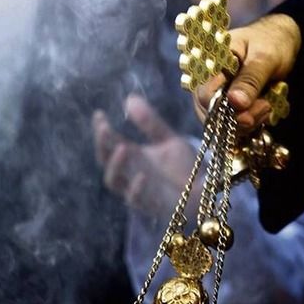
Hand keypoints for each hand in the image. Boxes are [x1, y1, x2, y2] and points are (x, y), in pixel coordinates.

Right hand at [93, 95, 195, 219]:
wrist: (204, 192)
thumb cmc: (184, 168)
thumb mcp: (168, 139)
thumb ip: (150, 123)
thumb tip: (129, 98)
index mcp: (132, 156)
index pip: (109, 142)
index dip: (101, 129)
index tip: (99, 114)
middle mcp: (130, 173)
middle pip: (105, 160)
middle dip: (102, 144)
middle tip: (104, 128)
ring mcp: (137, 189)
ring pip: (113, 181)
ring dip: (115, 165)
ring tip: (123, 147)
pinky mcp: (150, 205)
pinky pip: (135, 200)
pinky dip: (136, 189)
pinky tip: (142, 175)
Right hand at [193, 13, 300, 132]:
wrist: (279, 42)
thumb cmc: (270, 42)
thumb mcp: (264, 57)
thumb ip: (250, 79)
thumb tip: (236, 103)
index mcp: (208, 63)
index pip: (204, 95)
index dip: (226, 109)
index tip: (259, 106)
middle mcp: (205, 83)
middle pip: (211, 115)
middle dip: (241, 118)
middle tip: (267, 105)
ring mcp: (214, 98)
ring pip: (222, 126)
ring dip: (248, 122)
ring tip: (268, 105)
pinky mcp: (225, 110)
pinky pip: (232, 128)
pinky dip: (250, 124)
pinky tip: (264, 111)